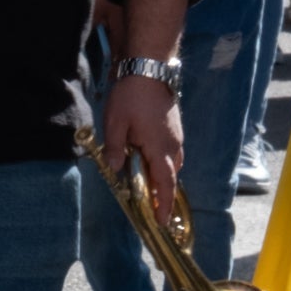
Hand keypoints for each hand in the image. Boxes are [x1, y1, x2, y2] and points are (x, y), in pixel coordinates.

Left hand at [102, 76, 185, 220]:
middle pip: (170, 176)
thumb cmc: (130, 95)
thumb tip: (117, 169)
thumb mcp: (115, 123)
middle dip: (162, 193)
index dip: (163, 205)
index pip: (164, 185)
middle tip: (151, 206)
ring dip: (162, 175)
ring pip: (173, 162)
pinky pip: (172, 150)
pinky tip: (148, 156)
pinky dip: (163, 160)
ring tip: (147, 183)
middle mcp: (172, 145)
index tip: (162, 222)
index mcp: (158, 149)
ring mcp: (176, 134)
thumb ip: (116, 148)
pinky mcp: (174, 125)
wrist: (149, 67)